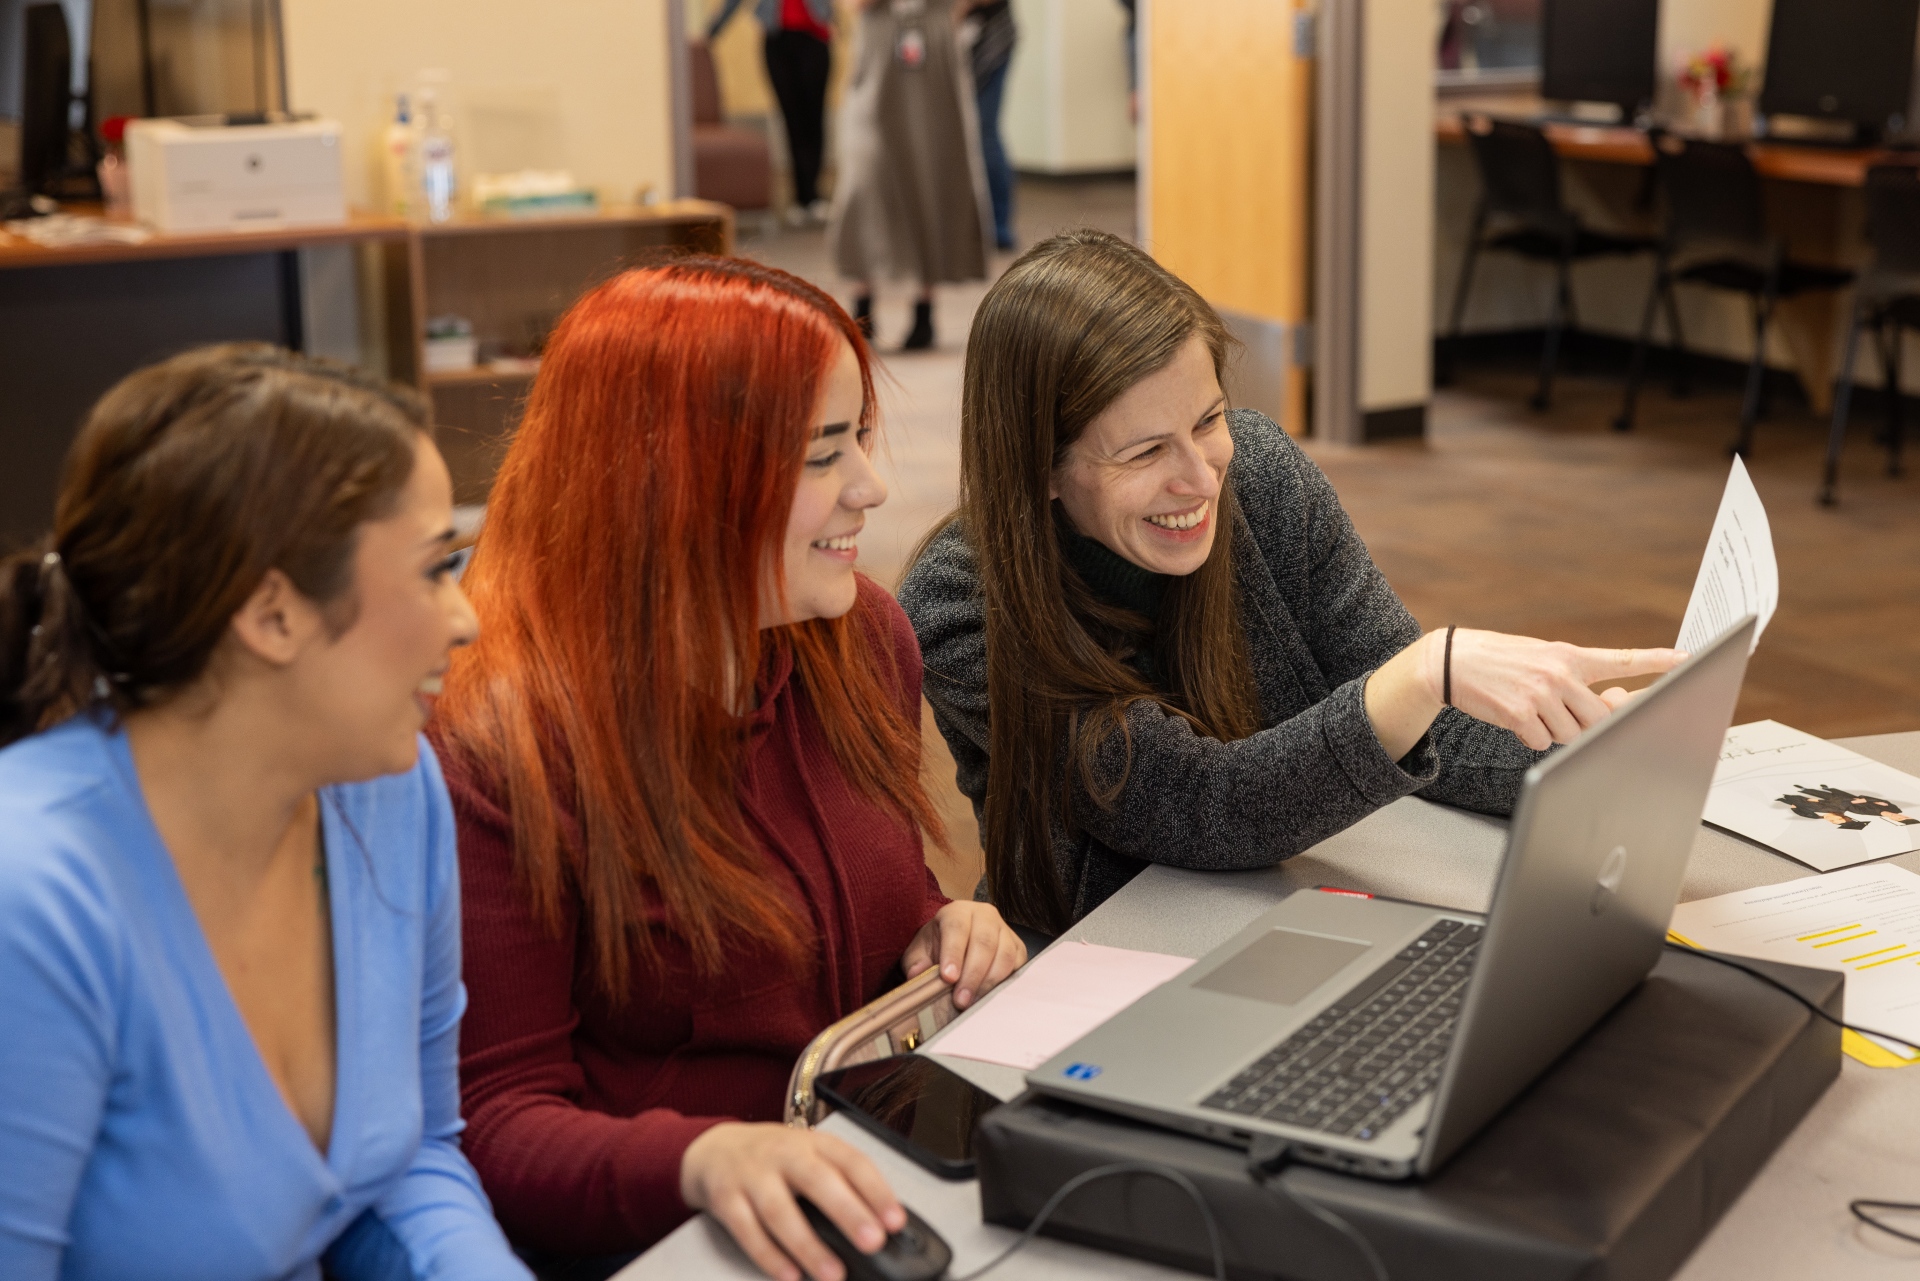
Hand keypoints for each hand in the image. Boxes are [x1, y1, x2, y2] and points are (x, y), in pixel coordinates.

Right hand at [680, 1122, 904, 1280]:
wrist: (714, 1149)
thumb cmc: (773, 1157)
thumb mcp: (811, 1155)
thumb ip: (842, 1182)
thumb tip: (881, 1222)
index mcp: (813, 1143)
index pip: (851, 1161)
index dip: (876, 1190)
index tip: (895, 1221)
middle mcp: (784, 1154)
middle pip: (817, 1180)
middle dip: (847, 1212)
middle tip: (872, 1241)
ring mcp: (752, 1175)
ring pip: (780, 1211)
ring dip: (808, 1245)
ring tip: (832, 1273)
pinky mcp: (726, 1199)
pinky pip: (746, 1230)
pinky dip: (768, 1255)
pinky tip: (789, 1274)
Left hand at [901, 901, 1025, 1008]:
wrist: (956, 943)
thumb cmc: (937, 947)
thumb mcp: (920, 951)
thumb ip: (916, 962)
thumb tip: (917, 974)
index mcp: (958, 912)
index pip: (957, 928)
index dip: (953, 953)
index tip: (948, 978)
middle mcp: (985, 916)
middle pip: (984, 943)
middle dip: (972, 975)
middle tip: (961, 1000)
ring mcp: (1005, 931)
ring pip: (1004, 955)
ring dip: (990, 982)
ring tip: (974, 1003)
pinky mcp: (1018, 949)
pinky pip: (1018, 966)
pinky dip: (1006, 984)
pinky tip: (992, 999)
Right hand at [1425, 629, 1686, 750]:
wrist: (1451, 662)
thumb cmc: (1500, 661)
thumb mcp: (1541, 658)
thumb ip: (1573, 678)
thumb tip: (1604, 706)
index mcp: (1568, 656)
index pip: (1620, 659)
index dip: (1655, 660)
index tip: (1686, 659)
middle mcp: (1559, 674)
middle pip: (1599, 717)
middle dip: (1586, 725)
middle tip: (1561, 714)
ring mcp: (1540, 694)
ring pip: (1571, 735)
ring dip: (1553, 731)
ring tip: (1529, 710)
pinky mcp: (1519, 714)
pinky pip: (1541, 742)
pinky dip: (1530, 737)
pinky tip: (1514, 718)